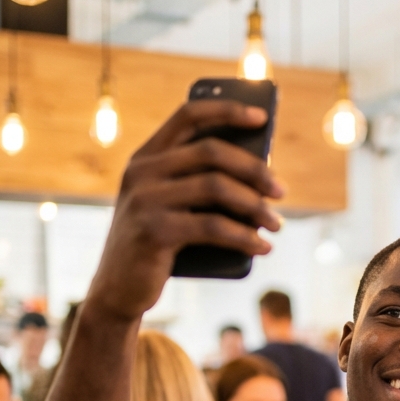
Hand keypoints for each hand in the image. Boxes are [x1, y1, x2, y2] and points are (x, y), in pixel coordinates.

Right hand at [87, 100, 285, 321]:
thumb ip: (197, 185)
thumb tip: (261, 178)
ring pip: (216, 188)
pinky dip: (244, 237)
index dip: (227, 111)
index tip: (262, 118)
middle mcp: (142, 171)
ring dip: (255, 206)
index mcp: (146, 157)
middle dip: (254, 170)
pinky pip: (213, 227)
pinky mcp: (154, 231)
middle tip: (281, 192)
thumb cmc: (156, 245)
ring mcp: (145, 200)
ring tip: (276, 225)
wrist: (118, 289)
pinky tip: (262, 247)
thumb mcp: (170, 207)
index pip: (188, 116)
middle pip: (211, 152)